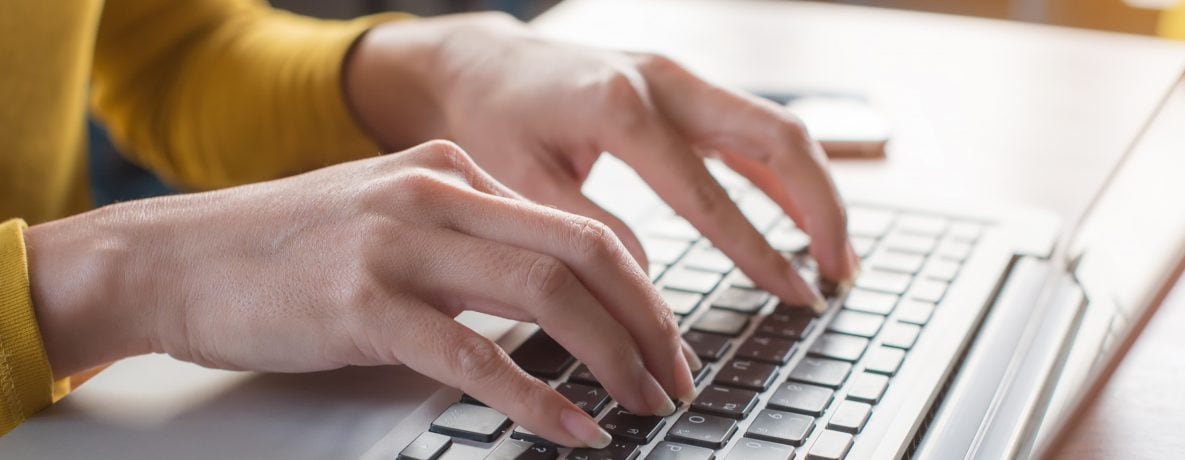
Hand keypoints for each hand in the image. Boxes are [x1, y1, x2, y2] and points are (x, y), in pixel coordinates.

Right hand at [25, 141, 693, 447]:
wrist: (172, 259)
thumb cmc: (283, 249)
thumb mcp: (388, 215)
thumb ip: (466, 235)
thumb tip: (551, 290)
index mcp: (451, 167)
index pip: (580, 225)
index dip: (640, 289)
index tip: (664, 340)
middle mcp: (435, 192)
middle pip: (584, 251)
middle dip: (648, 323)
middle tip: (676, 379)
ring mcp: (400, 243)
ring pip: (545, 293)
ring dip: (611, 355)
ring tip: (642, 404)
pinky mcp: (364, 304)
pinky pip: (475, 355)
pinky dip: (536, 396)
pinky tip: (570, 427)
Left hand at [347, 14, 859, 308]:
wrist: (481, 66)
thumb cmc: (492, 121)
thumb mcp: (519, 181)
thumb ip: (584, 230)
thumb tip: (645, 284)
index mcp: (619, 108)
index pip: (707, 193)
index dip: (757, 251)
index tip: (794, 294)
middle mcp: (663, 82)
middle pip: (776, 138)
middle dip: (822, 208)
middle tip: (842, 273)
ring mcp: (679, 79)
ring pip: (776, 128)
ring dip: (815, 190)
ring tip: (839, 255)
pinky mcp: (682, 89)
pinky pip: (752, 129)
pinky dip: (785, 174)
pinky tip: (801, 217)